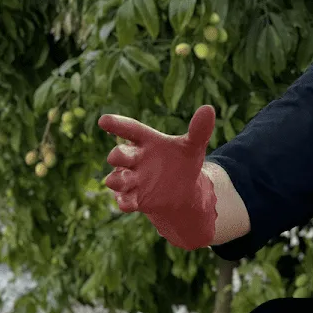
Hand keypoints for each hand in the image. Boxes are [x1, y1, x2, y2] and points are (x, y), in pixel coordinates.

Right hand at [97, 104, 218, 249]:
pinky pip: (124, 200)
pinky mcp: (134, 198)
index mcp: (146, 141)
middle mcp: (134, 159)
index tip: (104, 120)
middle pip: (119, 154)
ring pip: (116, 179)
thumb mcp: (193, 146)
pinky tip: (128, 203)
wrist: (183, 190)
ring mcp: (132, 179)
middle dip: (117, 155)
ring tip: (121, 180)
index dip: (117, 124)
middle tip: (117, 156)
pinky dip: (125, 202)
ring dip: (117, 180)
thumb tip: (208, 108)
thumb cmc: (183, 161)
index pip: (130, 130)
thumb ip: (199, 130)